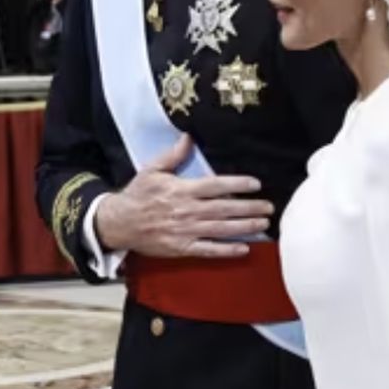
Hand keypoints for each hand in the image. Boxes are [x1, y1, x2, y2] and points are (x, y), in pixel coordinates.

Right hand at [93, 134, 270, 257]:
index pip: (215, 186)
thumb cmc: (137, 195)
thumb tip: (188, 137)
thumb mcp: (152, 170)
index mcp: (181, 190)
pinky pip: (208, 250)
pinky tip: (244, 248)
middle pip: (224, 209)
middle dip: (249, 208)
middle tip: (269, 207)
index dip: (237, 184)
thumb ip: (173, 155)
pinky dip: (226, 250)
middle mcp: (186, 211)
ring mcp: (185, 231)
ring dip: (244, 227)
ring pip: (220, 229)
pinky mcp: (181, 248)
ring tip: (263, 224)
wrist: (119, 223)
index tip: (255, 184)